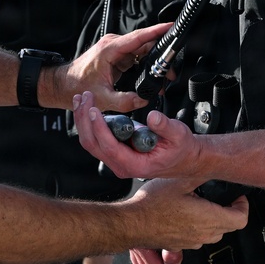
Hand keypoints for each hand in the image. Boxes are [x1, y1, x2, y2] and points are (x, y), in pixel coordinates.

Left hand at [58, 24, 170, 113]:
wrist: (63, 85)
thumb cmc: (76, 87)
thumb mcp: (102, 98)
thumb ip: (125, 101)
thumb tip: (143, 100)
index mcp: (109, 49)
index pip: (138, 37)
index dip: (157, 31)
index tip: (171, 26)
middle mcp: (113, 45)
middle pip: (144, 43)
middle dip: (160, 53)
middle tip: (171, 69)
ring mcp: (115, 49)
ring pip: (142, 49)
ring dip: (154, 60)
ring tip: (164, 75)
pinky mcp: (117, 56)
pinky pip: (136, 56)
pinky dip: (146, 64)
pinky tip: (153, 74)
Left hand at [72, 90, 197, 178]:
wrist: (184, 158)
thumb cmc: (181, 148)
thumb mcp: (179, 135)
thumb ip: (165, 126)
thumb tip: (152, 117)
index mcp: (135, 165)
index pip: (110, 147)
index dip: (99, 128)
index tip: (94, 110)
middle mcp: (121, 165)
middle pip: (93, 144)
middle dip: (85, 120)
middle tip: (83, 98)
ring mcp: (116, 160)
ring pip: (91, 142)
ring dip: (83, 120)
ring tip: (81, 99)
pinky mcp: (115, 152)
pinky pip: (96, 139)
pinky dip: (89, 123)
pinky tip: (87, 107)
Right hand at [128, 187, 248, 263]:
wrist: (132, 223)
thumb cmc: (152, 204)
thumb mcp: (178, 181)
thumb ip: (199, 175)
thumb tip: (212, 168)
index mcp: (208, 217)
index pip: (240, 219)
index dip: (243, 207)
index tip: (237, 198)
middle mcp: (203, 234)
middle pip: (229, 227)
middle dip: (229, 211)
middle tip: (222, 198)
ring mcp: (192, 242)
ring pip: (215, 233)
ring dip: (215, 220)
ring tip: (203, 204)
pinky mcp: (180, 245)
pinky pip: (199, 237)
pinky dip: (200, 227)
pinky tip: (186, 214)